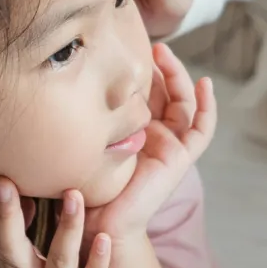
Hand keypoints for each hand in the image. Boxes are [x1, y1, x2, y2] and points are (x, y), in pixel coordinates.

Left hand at [86, 43, 217, 241]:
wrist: (98, 222)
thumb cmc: (82, 187)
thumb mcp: (81, 142)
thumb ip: (81, 119)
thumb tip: (58, 85)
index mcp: (132, 132)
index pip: (143, 93)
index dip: (140, 72)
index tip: (125, 49)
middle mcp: (154, 136)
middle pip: (165, 93)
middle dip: (160, 68)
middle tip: (148, 46)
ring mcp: (170, 145)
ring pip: (184, 103)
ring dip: (179, 77)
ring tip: (165, 54)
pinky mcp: (181, 157)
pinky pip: (202, 129)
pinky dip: (208, 106)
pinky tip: (206, 83)